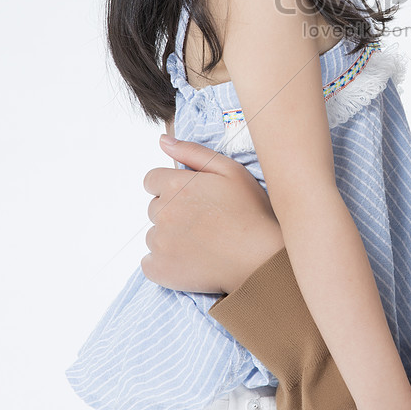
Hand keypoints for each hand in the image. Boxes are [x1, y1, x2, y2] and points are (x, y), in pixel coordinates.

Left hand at [141, 135, 282, 293]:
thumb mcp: (230, 170)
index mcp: (175, 185)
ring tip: (203, 243)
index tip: (193, 198)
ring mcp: (159, 243)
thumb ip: (193, 152)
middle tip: (205, 221)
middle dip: (173, 211)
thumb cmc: (250, 212)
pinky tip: (191, 261)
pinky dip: (165, 263)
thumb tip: (163, 140)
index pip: (152, 180)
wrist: (260, 259)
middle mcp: (162, 212)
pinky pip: (150, 263)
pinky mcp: (159, 270)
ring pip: (154, 235)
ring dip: (171, 238)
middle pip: (155, 207)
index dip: (172, 187)